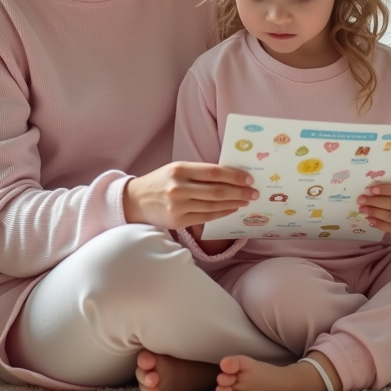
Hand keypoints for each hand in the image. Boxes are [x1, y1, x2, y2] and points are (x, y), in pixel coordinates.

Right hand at [124, 162, 257, 230]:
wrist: (136, 200)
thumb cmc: (161, 181)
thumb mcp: (177, 169)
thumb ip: (200, 172)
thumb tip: (231, 175)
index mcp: (180, 169)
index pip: (214, 172)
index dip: (235, 176)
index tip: (249, 179)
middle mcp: (179, 188)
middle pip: (217, 191)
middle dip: (240, 192)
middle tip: (254, 192)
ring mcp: (179, 206)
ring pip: (214, 205)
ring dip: (234, 203)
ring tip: (246, 200)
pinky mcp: (179, 221)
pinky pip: (207, 217)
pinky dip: (222, 212)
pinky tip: (232, 208)